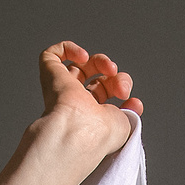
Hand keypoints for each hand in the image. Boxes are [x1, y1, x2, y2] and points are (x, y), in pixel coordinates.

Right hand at [38, 41, 142, 158]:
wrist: (79, 132)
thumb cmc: (99, 135)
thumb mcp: (125, 123)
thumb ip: (130, 111)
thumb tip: (135, 104)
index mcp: (89, 116)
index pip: (105, 94)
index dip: (120, 89)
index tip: (130, 99)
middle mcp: (74, 103)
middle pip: (94, 78)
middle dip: (114, 77)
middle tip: (121, 88)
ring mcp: (61, 89)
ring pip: (77, 65)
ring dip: (99, 61)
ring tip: (109, 68)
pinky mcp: (49, 75)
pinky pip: (51, 55)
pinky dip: (69, 49)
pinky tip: (83, 57)